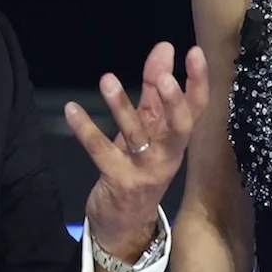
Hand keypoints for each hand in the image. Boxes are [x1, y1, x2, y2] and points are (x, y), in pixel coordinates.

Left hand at [64, 42, 208, 257]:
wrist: (125, 223)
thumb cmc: (140, 165)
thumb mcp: (149, 126)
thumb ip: (154, 88)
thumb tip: (165, 48)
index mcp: (177, 138)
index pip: (197, 107)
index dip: (198, 80)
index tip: (195, 52)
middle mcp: (168, 154)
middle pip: (179, 128)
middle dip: (174, 103)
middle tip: (164, 79)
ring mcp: (144, 170)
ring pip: (137, 137)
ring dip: (122, 108)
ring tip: (107, 79)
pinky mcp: (119, 181)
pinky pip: (102, 152)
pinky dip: (86, 130)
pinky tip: (72, 109)